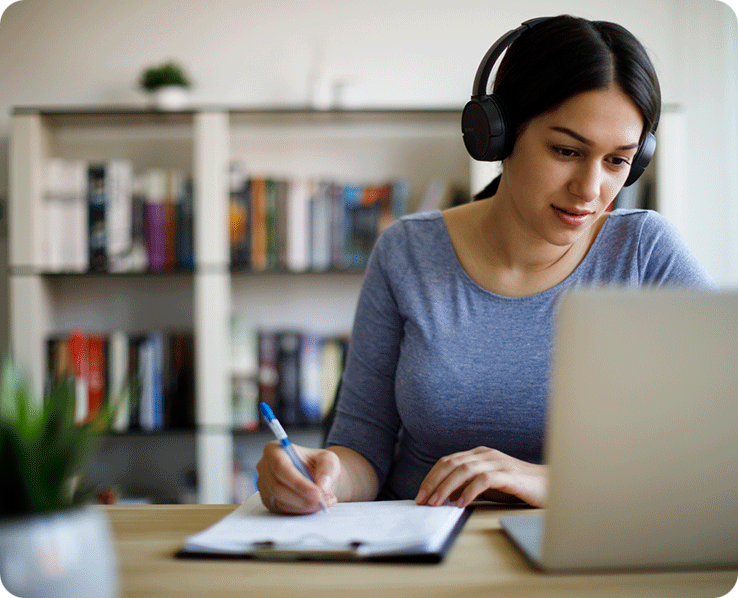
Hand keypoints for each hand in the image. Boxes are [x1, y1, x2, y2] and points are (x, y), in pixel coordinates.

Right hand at [256, 441, 339, 513]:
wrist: (317, 476)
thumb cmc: (317, 463)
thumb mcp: (328, 459)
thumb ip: (327, 468)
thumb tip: (321, 484)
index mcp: (274, 450)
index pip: (281, 467)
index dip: (298, 482)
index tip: (317, 493)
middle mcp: (265, 467)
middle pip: (278, 487)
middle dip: (304, 498)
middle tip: (324, 501)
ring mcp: (265, 486)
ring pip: (281, 501)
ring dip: (305, 505)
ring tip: (324, 501)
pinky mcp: (269, 501)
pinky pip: (283, 510)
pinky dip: (301, 510)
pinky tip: (314, 504)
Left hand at [415, 447, 547, 508]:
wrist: (550, 486)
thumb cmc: (517, 487)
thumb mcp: (488, 486)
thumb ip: (468, 486)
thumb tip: (444, 497)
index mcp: (478, 454)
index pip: (447, 461)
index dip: (431, 477)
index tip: (420, 495)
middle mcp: (485, 455)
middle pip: (451, 464)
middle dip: (433, 482)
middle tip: (422, 501)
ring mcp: (497, 463)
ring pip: (464, 470)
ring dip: (447, 487)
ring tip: (436, 503)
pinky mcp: (509, 475)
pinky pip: (484, 480)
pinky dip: (470, 491)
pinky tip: (461, 504)